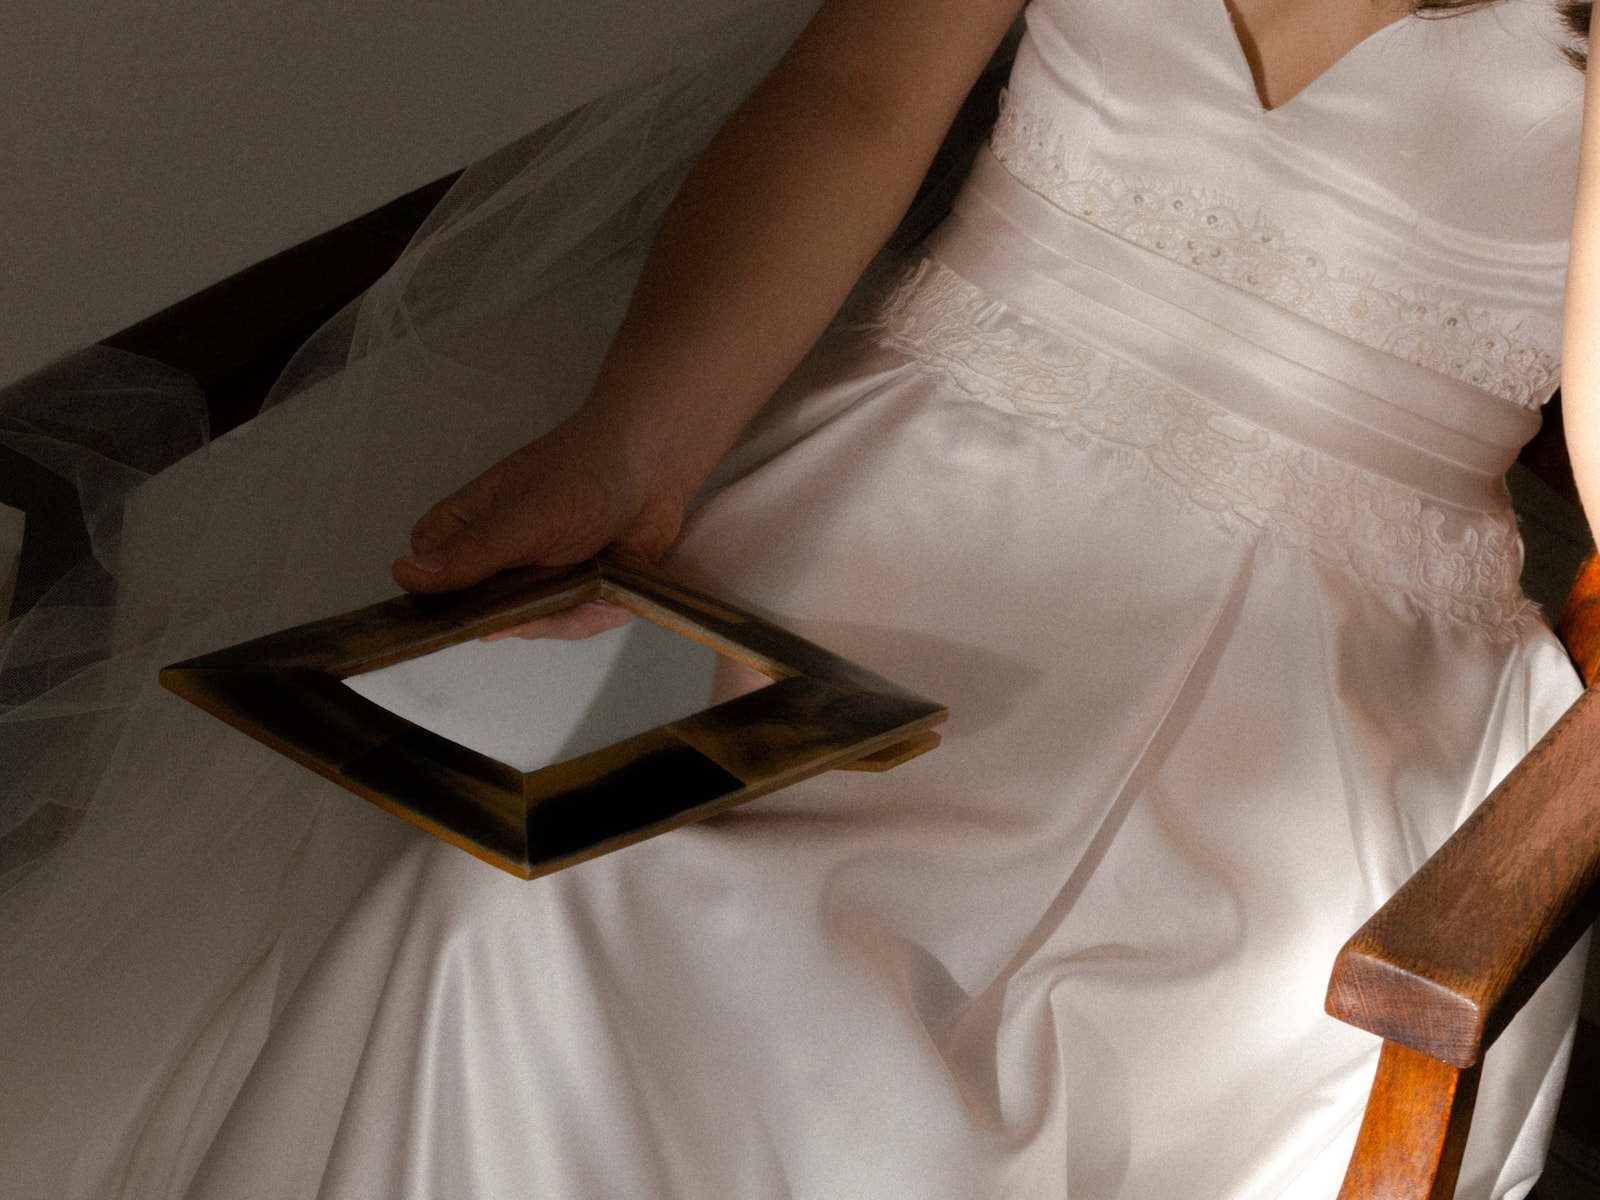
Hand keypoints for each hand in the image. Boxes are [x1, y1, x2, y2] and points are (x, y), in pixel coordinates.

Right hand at [391, 412, 688, 638]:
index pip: (430, 579)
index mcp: (463, 528)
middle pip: (487, 614)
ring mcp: (534, 578)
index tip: (482, 607)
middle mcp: (494, 559)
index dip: (447, 601)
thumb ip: (473, 552)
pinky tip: (611, 596)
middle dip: (524, 615)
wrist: (655, 463)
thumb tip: (404, 575)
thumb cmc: (587, 472)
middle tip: (559, 589)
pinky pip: (572, 622)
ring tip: (596, 585)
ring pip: (534, 623)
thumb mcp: (527, 516)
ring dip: (567, 616)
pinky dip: (594, 615)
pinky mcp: (573, 592)